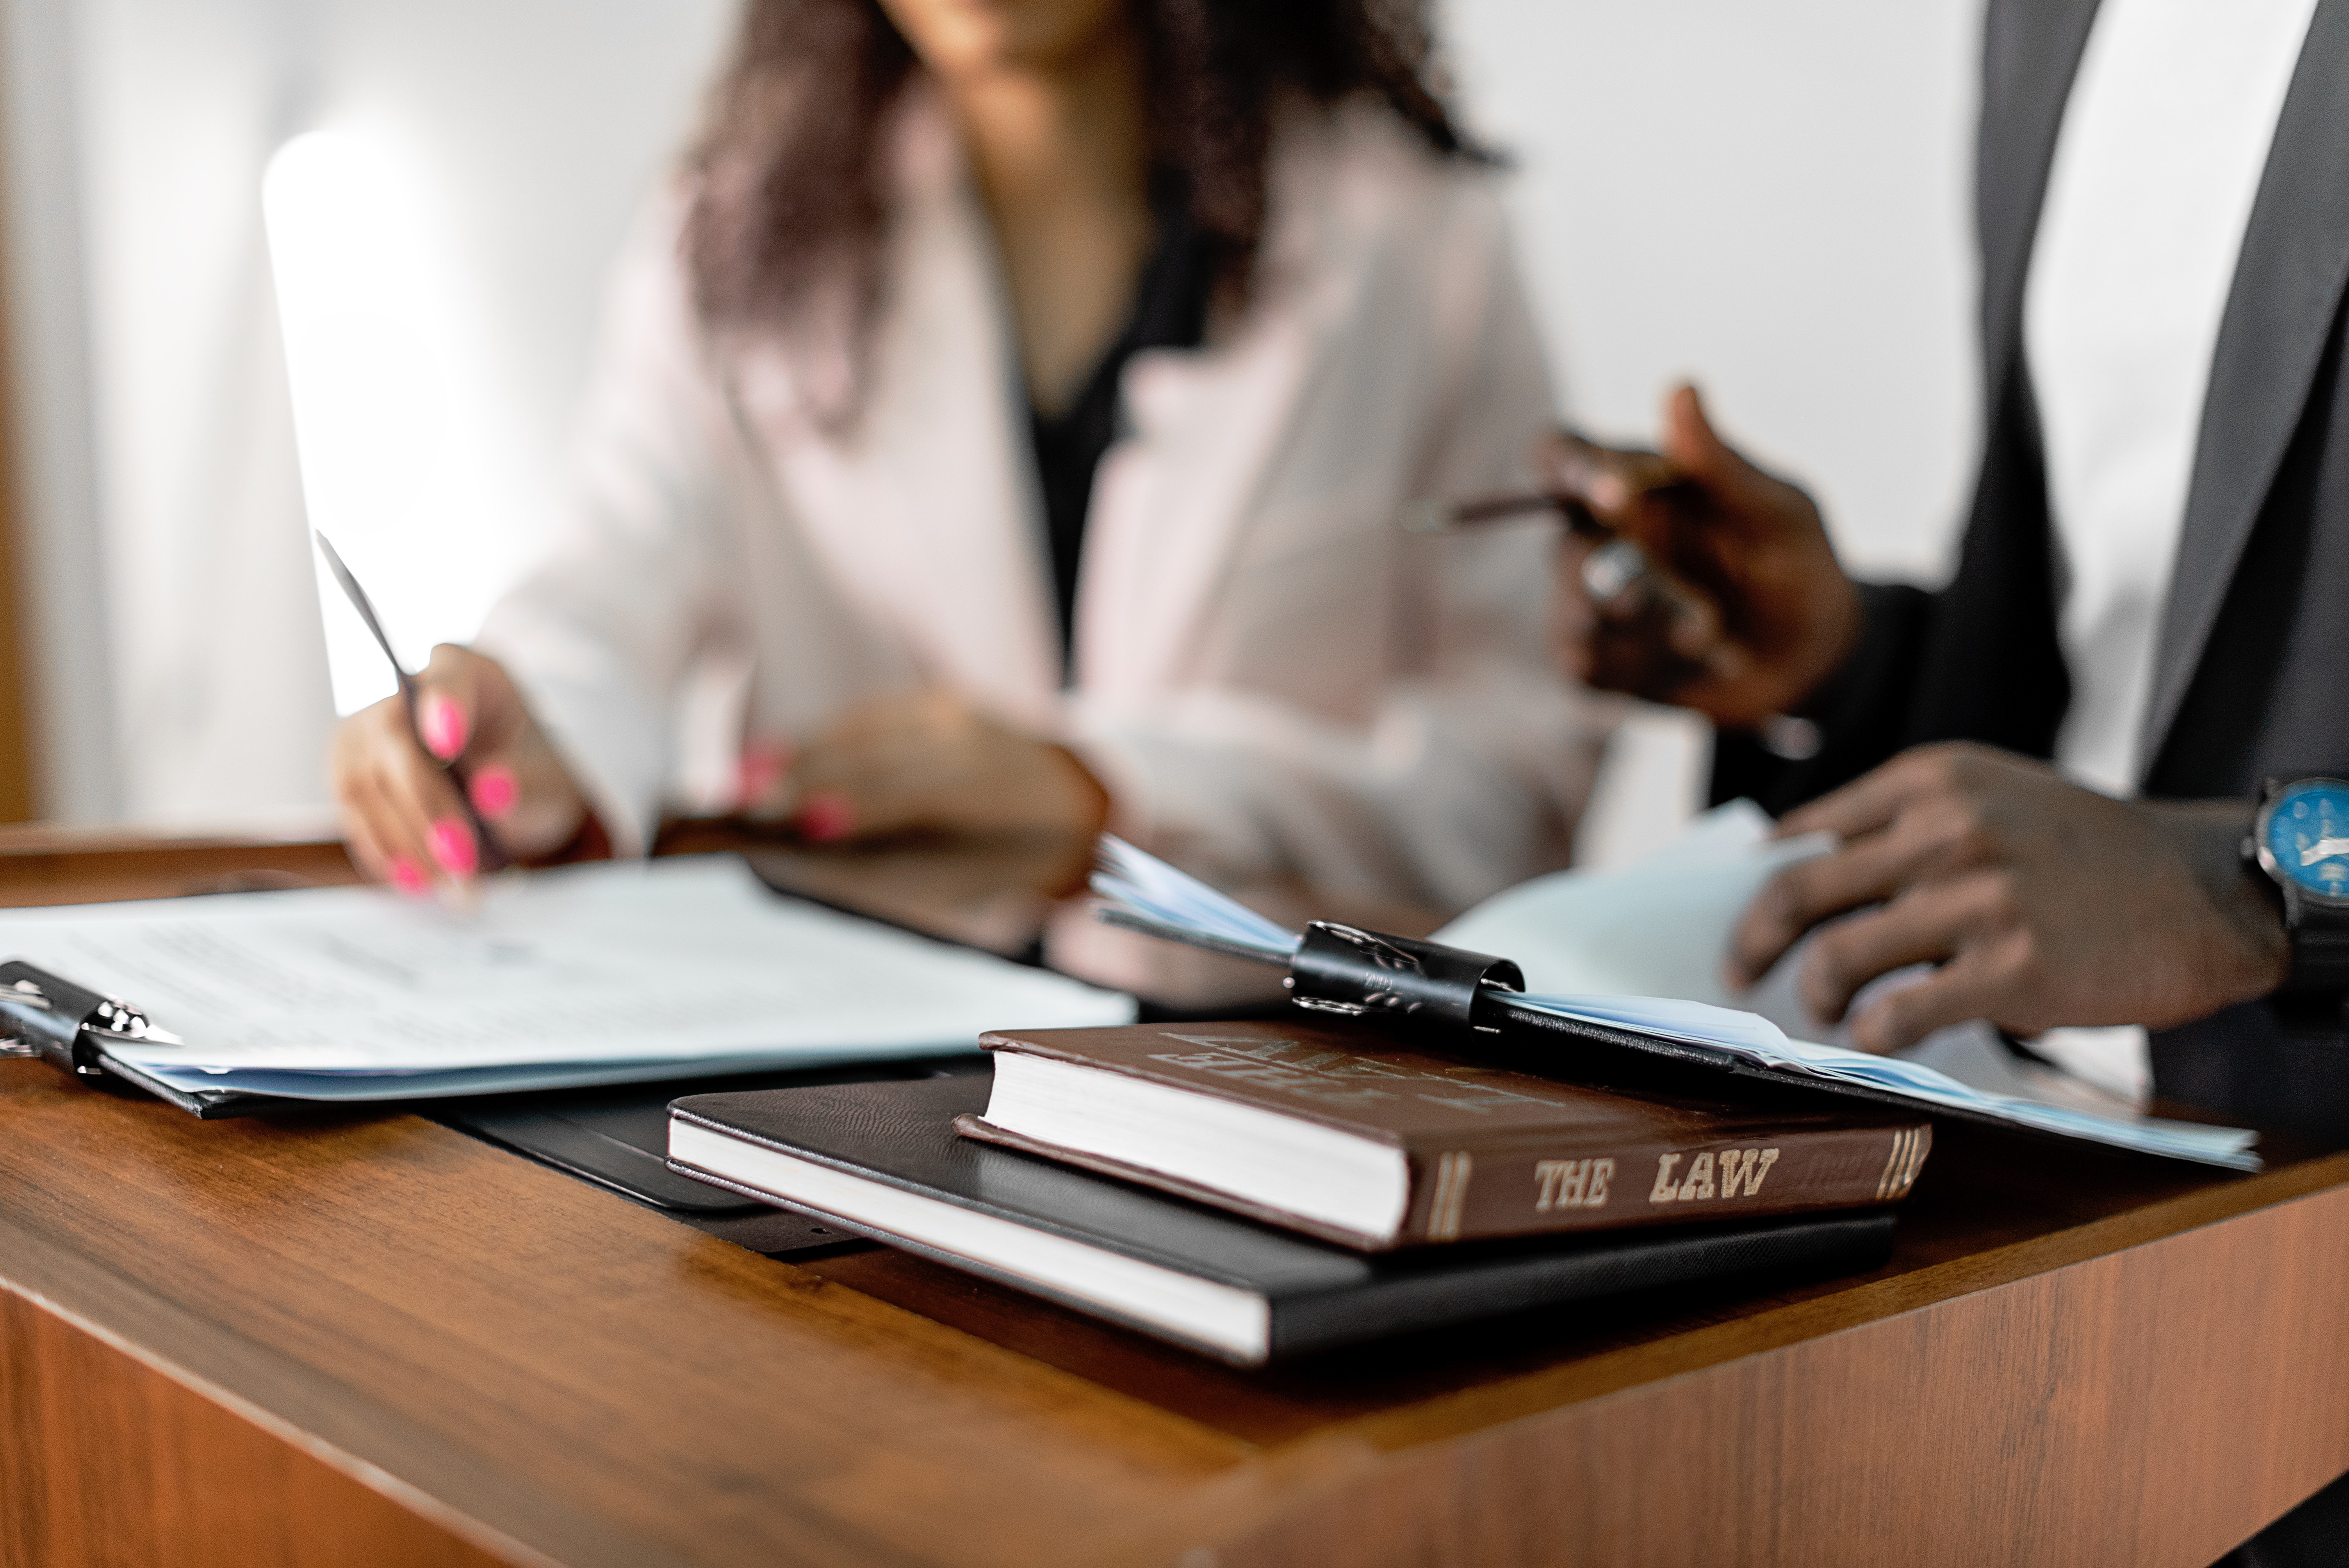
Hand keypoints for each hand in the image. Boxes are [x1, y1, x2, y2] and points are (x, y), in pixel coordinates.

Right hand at [331, 646, 588, 890]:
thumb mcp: (546, 779)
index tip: (449, 742)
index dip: (444, 708)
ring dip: (407, 843)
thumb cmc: (526, 772)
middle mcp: (404, 693)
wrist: (500, 788)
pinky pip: (353, 813)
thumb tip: (492, 794)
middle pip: (398, 744)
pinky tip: (417, 881)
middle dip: (429, 809)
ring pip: (367, 785)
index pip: (447, 680)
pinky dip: (385, 851)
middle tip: (465, 863)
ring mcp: (366, 731)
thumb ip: (525, 784)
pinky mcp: (348, 772)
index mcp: (464, 671)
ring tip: (453, 887)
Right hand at [743, 689, 1110, 889]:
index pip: (912, 795)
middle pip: (877, 756)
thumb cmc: (1015, 858)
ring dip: (803, 754)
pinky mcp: (941, 700)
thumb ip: (897, 871)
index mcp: (993, 795)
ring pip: (867, 730)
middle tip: (744, 802)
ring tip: (747, 780)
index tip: (798, 821)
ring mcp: (957, 713)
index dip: (855, 805)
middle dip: (808, 778)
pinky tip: (783, 756)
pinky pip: (873, 717)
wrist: (1080, 795)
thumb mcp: (971, 881)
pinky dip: (825, 737)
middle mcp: (974, 741)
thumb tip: (809, 859)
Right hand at [1542, 383, 1860, 727]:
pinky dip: (1648, 668)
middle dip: (1633, 583)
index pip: (1561, 453)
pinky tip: (1699, 663)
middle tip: (1702, 613)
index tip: (1612, 495)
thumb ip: (1720, 462)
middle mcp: (1599, 536)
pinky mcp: (1597, 660)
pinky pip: (1587, 666)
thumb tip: (1681, 387)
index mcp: (1633, 482)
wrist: (1812, 659)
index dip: (1567, 466)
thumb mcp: (1778, 512)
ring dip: (1655, 631)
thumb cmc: (1797, 567)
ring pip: (1578, 614)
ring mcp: (1591, 601)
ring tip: (1713, 637)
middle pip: (1565, 548)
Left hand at [1728, 743, 2288, 1052]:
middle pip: (1800, 890)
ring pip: (1838, 955)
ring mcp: (1979, 898)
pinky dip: (1874, 1032)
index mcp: (1932, 780)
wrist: (2204, 889)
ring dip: (1815, 993)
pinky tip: (1879, 1037)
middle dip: (1753, 940)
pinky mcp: (2011, 967)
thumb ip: (1904, 824)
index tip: (1739, 914)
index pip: (1807, 832)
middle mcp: (1947, 829)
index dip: (1757, 882)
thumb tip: (1798, 869)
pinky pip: (1901, 1010)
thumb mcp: (1993, 796)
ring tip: (1824, 1009)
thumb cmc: (2087, 852)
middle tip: (1741, 969)